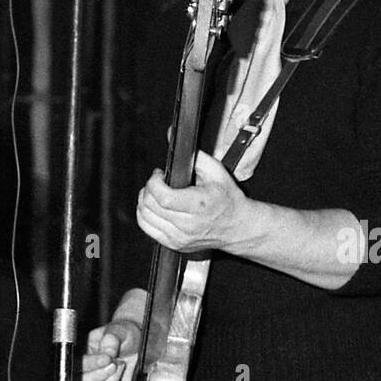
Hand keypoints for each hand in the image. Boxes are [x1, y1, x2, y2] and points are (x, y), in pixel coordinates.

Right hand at [82, 319, 141, 380]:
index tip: (107, 358)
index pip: (77, 364)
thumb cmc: (124, 333)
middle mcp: (86, 371)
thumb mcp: (119, 329)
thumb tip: (107, 352)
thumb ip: (112, 338)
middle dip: (100, 375)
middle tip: (116, 363)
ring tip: (122, 366)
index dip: (91, 364)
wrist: (139, 340)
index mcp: (81, 353)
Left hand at [136, 150, 251, 253]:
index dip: (153, 183)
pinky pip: (147, 229)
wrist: (236, 227)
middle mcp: (188, 224)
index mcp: (198, 206)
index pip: (163, 198)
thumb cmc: (228, 200)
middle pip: (150, 206)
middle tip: (158, 182)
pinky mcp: (174, 244)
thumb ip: (194, 154)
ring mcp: (179, 237)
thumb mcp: (217, 171)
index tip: (159, 175)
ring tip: (155, 193)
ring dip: (144, 201)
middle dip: (148, 188)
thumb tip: (173, 136)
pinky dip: (145, 215)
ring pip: (144, 218)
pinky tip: (154, 207)